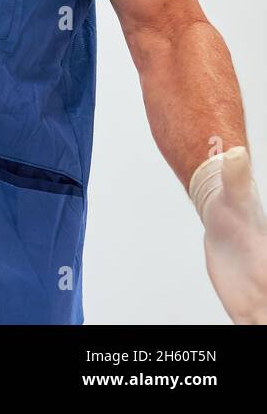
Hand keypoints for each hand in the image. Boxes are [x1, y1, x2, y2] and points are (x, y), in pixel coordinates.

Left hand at [199, 148, 266, 322]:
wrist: (223, 221)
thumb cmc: (233, 207)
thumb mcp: (233, 192)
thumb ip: (236, 175)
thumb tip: (233, 152)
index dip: (265, 293)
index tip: (261, 295)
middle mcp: (266, 288)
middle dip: (263, 319)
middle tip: (255, 322)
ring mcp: (256, 302)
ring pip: (260, 324)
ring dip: (256, 327)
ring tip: (250, 325)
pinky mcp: (241, 309)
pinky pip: (244, 328)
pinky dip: (244, 334)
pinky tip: (239, 334)